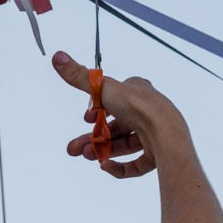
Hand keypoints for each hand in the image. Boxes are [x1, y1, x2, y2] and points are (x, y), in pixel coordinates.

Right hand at [50, 51, 185, 178]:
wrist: (165, 132)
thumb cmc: (139, 105)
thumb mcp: (103, 87)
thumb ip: (78, 76)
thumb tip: (58, 56)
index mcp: (138, 93)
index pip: (114, 101)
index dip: (97, 110)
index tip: (85, 119)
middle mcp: (147, 112)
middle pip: (115, 127)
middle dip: (93, 137)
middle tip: (74, 148)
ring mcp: (153, 135)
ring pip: (124, 145)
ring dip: (103, 150)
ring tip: (87, 156)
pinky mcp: (157, 155)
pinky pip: (136, 164)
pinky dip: (119, 166)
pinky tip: (106, 166)